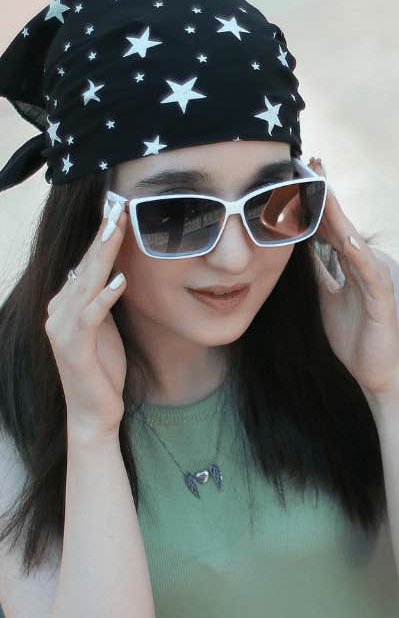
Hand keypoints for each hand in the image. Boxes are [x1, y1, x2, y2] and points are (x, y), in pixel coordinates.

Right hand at [45, 198, 128, 440]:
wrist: (94, 412)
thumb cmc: (102, 369)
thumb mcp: (106, 327)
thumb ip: (103, 301)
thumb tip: (114, 273)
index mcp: (65, 304)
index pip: (85, 263)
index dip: (100, 236)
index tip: (117, 209)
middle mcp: (57, 311)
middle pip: (84, 266)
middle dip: (101, 235)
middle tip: (118, 206)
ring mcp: (62, 328)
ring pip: (86, 283)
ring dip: (103, 256)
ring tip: (118, 230)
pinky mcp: (74, 347)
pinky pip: (92, 316)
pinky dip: (106, 297)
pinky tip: (121, 280)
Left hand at [309, 158, 398, 397]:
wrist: (377, 373)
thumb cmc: (352, 336)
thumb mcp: (323, 298)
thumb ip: (315, 272)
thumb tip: (293, 249)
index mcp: (349, 264)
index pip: (329, 224)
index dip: (314, 199)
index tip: (296, 173)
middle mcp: (364, 264)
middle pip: (341, 222)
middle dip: (325, 192)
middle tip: (310, 161)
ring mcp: (375, 279)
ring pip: (353, 239)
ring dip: (338, 213)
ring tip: (323, 187)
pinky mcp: (382, 299)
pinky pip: (368, 271)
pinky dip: (357, 252)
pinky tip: (345, 235)